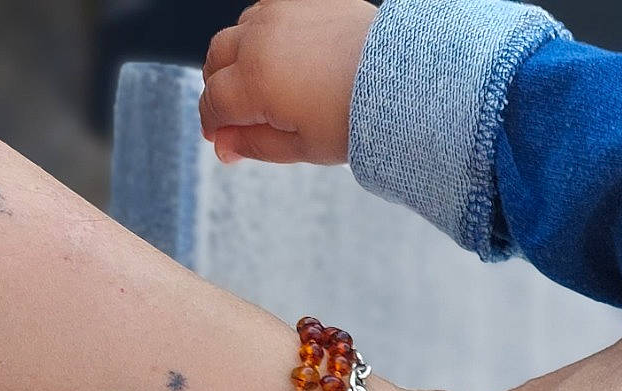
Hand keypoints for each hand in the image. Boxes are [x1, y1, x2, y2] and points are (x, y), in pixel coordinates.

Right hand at [199, 0, 376, 164]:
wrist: (408, 82)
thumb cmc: (366, 116)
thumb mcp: (307, 147)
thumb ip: (256, 145)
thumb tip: (225, 147)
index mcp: (256, 80)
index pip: (214, 102)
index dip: (214, 124)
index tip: (222, 137)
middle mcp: (260, 39)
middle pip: (216, 61)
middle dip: (221, 89)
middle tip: (240, 115)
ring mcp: (279, 13)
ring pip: (237, 33)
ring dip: (239, 58)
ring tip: (266, 86)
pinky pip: (266, 12)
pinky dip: (263, 33)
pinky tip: (283, 55)